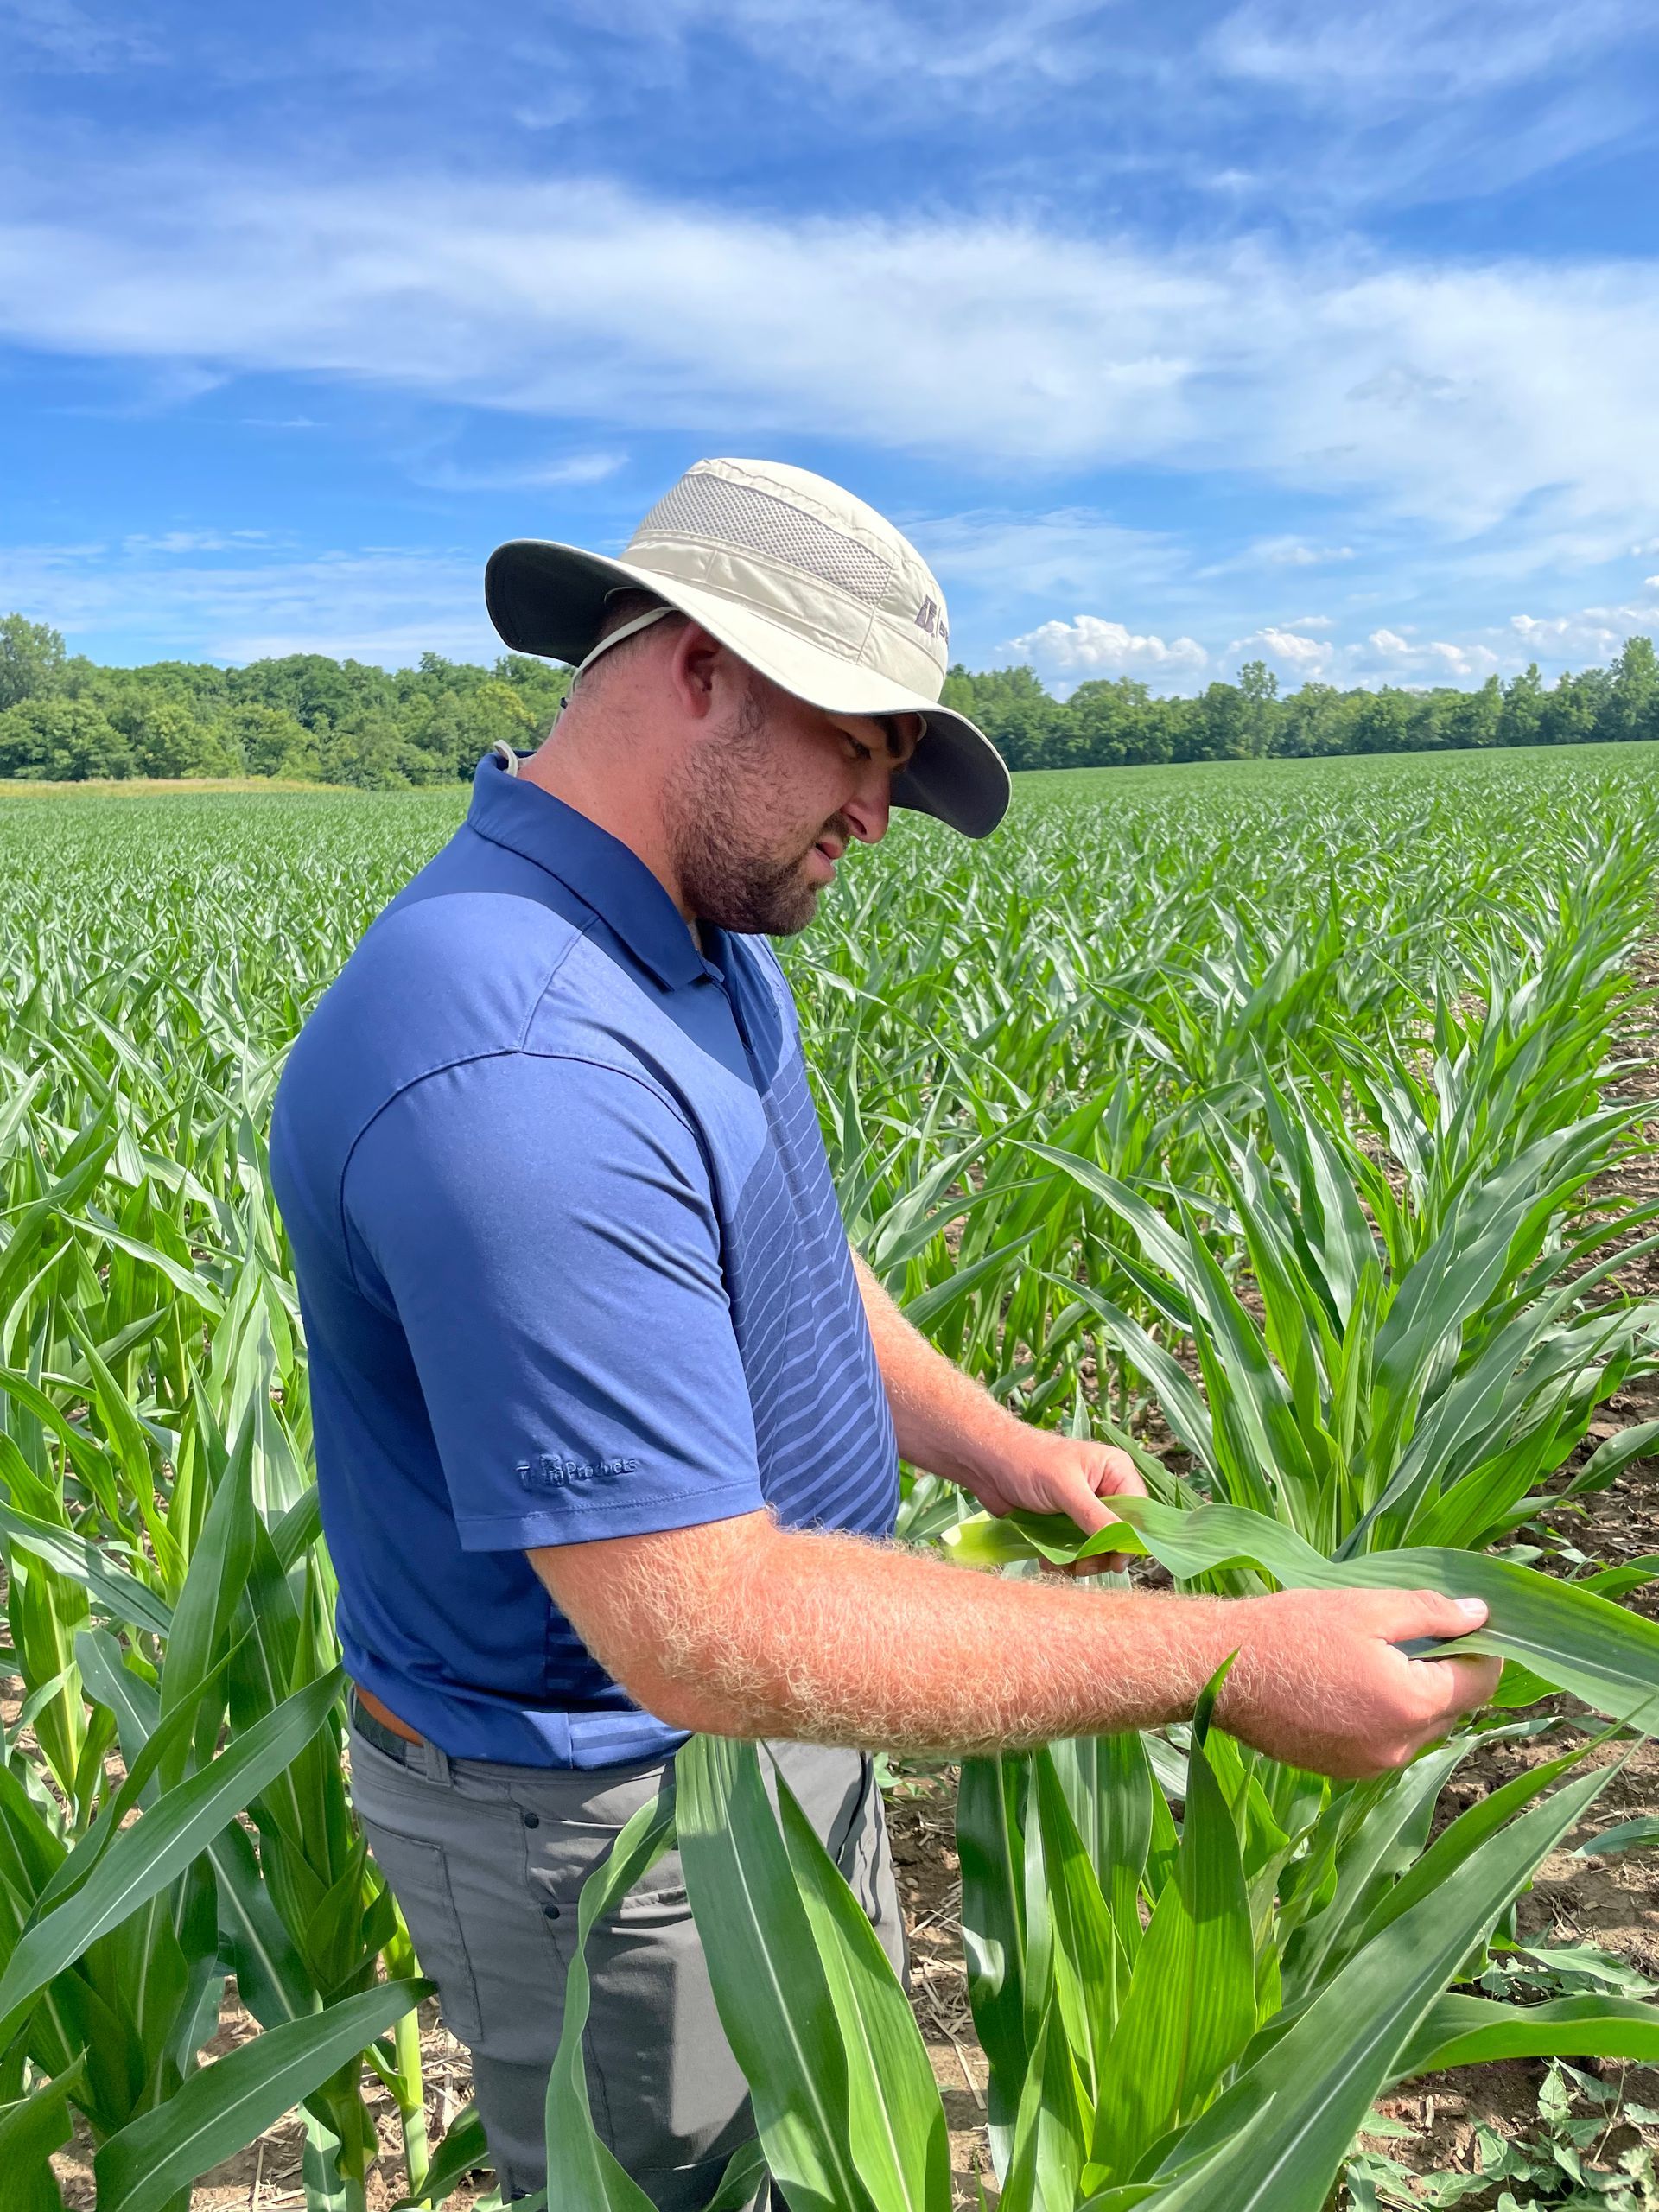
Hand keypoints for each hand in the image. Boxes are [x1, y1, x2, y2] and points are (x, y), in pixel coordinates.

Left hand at [970, 1428, 1147, 1573]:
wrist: (986, 1463)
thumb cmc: (1027, 1462)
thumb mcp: (1065, 1488)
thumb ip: (1096, 1517)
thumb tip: (1124, 1546)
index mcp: (1116, 1472)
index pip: (1139, 1514)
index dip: (1129, 1540)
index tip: (1114, 1562)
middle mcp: (1105, 1491)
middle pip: (1120, 1536)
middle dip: (1101, 1555)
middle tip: (1081, 1565)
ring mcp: (1085, 1510)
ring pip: (1098, 1549)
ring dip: (1080, 1562)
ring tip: (1061, 1563)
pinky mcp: (1065, 1525)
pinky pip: (1076, 1552)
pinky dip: (1064, 1561)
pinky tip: (1047, 1559)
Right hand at [1216, 1587, 1503, 1779]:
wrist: (1224, 1671)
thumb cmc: (1293, 1631)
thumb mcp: (1366, 1608)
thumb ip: (1431, 1612)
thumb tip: (1481, 1614)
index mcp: (1413, 1703)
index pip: (1481, 1680)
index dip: (1481, 1648)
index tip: (1463, 1623)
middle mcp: (1400, 1746)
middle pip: (1453, 1707)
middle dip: (1445, 1671)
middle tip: (1411, 1634)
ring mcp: (1371, 1765)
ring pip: (1420, 1728)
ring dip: (1413, 1696)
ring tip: (1373, 1658)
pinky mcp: (1345, 1771)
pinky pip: (1387, 1743)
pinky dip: (1383, 1717)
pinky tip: (1348, 1686)